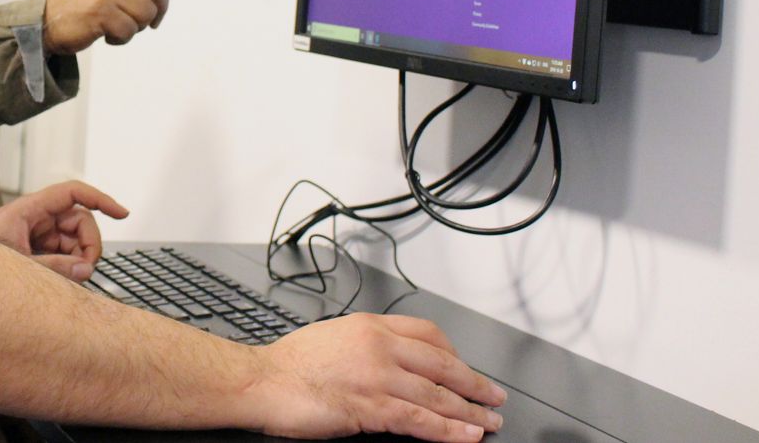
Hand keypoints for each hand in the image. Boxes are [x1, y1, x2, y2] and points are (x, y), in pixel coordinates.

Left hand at [0, 180, 128, 281]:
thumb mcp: (19, 263)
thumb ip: (54, 266)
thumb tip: (85, 269)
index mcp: (29, 209)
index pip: (72, 193)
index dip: (99, 200)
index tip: (121, 213)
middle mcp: (35, 218)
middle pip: (78, 220)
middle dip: (88, 243)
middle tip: (86, 268)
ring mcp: (37, 233)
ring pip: (73, 239)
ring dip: (79, 258)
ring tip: (71, 277)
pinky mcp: (36, 248)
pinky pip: (64, 252)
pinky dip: (70, 265)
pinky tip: (64, 278)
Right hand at [42, 0, 209, 55]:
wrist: (43, 24)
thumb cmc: (79, 7)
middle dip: (160, 8)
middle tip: (150, 22)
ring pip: (147, 11)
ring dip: (138, 27)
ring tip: (119, 28)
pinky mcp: (100, 12)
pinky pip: (130, 29)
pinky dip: (123, 38)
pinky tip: (108, 38)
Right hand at [248, 314, 506, 440]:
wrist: (263, 381)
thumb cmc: (290, 365)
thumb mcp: (334, 337)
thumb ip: (367, 344)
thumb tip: (395, 361)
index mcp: (369, 326)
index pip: (428, 334)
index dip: (455, 354)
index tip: (466, 368)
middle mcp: (379, 346)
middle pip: (443, 364)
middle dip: (475, 383)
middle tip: (495, 396)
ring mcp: (378, 376)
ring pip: (438, 395)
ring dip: (471, 411)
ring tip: (490, 422)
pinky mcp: (372, 407)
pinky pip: (421, 420)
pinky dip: (449, 430)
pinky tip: (467, 436)